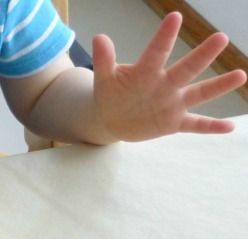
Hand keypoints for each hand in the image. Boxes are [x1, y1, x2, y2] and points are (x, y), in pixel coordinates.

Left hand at [92, 12, 246, 141]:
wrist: (113, 119)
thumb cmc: (112, 93)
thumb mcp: (105, 78)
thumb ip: (104, 60)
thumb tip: (99, 38)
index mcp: (147, 71)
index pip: (157, 52)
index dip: (164, 36)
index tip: (175, 17)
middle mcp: (165, 84)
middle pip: (186, 68)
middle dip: (202, 55)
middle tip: (221, 37)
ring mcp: (172, 103)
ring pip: (199, 93)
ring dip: (218, 86)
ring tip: (240, 75)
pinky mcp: (174, 122)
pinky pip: (195, 124)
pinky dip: (211, 127)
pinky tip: (230, 127)